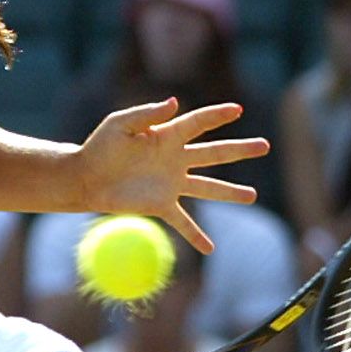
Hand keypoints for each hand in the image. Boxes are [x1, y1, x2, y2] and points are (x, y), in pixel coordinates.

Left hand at [77, 99, 269, 253]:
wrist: (86, 177)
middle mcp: (175, 159)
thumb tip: (174, 102)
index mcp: (167, 135)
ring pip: (208, 188)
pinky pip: (183, 222)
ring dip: (230, 193)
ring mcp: (171, 183)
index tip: (238, 110)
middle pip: (214, 153)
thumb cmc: (100, 146)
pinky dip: (196, 236)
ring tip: (252, 197)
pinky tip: (210, 249)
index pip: (199, 123)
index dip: (217, 116)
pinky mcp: (160, 205)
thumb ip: (147, 114)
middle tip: (264, 146)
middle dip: (240, 150)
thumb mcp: (121, 124)